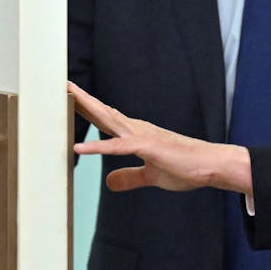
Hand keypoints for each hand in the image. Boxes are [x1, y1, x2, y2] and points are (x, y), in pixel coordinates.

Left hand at [68, 81, 252, 194]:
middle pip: (103, 113)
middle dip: (82, 100)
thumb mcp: (151, 176)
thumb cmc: (185, 167)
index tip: (68, 99)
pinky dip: (97, 147)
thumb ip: (130, 177)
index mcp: (136, 135)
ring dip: (88, 109)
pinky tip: (79, 148)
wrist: (210, 166)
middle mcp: (136, 130)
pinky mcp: (147, 148)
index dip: (87, 109)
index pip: (106, 119)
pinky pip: (118, 147)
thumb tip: (109, 182)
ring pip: (109, 120)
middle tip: (60, 86)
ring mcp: (142, 136)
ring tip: (67, 97)